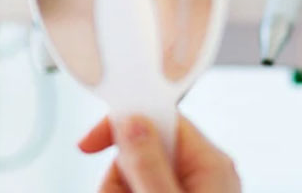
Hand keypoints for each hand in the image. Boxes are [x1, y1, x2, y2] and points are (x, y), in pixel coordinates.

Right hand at [79, 115, 240, 192]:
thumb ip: (149, 164)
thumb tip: (132, 122)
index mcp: (210, 162)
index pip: (160, 116)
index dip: (123, 122)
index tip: (91, 140)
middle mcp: (200, 171)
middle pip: (139, 147)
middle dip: (119, 173)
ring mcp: (186, 188)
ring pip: (131, 170)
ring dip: (117, 188)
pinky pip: (134, 185)